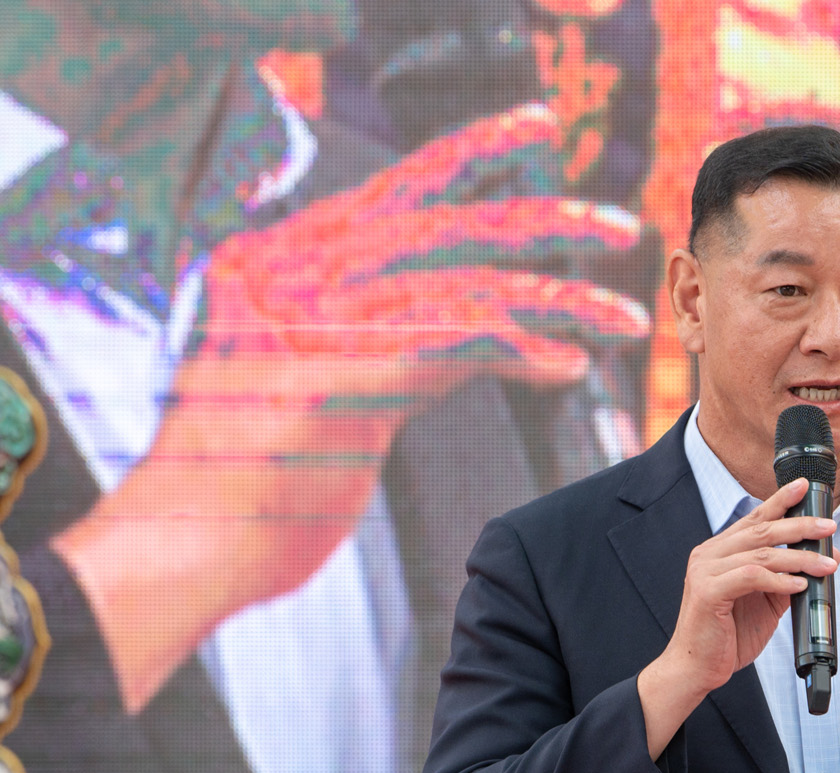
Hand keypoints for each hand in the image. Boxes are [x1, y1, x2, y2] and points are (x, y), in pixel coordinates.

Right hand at [51, 105, 648, 712]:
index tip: (539, 128)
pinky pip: (455, 341)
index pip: (394, 188)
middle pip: (443, 221)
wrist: (187, 552)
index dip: (472, 152)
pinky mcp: (343, 377)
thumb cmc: (254, 485)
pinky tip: (568, 364)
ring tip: (626, 320)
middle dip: (542, 218)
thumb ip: (392, 343)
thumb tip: (485, 324)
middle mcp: (293, 271)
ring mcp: (314, 319)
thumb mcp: (322, 390)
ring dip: (558, 299)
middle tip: (621, 223)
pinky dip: (520, 348)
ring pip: (464, 282)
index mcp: (282, 261)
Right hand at [637, 478, 837, 756]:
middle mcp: (710, 553)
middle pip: (761, 530)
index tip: (804, 487)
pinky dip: (779, 580)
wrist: (696, 668)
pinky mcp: (707, 590)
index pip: (755, 519)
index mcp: (721, 551)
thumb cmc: (728, 635)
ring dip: (799, 557)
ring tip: (827, 564)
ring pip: (760, 552)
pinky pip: (751, 576)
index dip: (780, 501)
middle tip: (829, 527)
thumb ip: (787, 578)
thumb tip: (825, 559)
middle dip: (799, 525)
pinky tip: (799, 584)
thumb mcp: (765, 602)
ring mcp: (705, 570)